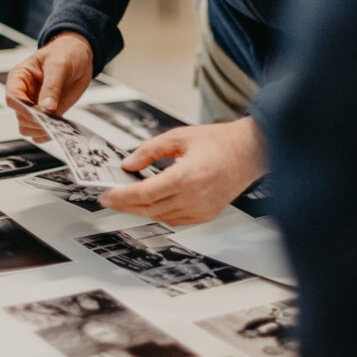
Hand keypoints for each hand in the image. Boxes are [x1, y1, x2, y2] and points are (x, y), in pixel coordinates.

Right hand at [5, 31, 92, 141]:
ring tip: (58, 123)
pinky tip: (61, 127)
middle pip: (20, 117)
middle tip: (54, 119)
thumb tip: (47, 108)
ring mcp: (35, 106)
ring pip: (27, 128)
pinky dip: (50, 133)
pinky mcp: (48, 114)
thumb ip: (52, 86)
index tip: (40, 113)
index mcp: (19, 78)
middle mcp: (24, 94)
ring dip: (42, 129)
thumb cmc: (65, 53)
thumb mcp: (59, 65)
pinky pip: (41, 131)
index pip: (13, 98)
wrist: (80, 57)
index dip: (24, 108)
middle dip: (36, 121)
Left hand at [99, 117, 267, 225]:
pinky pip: (174, 219)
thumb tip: (128, 164)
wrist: (250, 152)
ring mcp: (201, 210)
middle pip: (149, 209)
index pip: (144, 194)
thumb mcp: (179, 137)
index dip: (121, 197)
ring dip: (142, 209)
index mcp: (186, 177)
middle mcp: (194, 198)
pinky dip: (160, 211)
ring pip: (160, 216)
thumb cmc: (219, 142)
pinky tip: (153, 201)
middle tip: (110, 198)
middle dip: (125, 205)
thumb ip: (149, 151)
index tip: (106, 195)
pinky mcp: (206, 215)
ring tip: (128, 197)